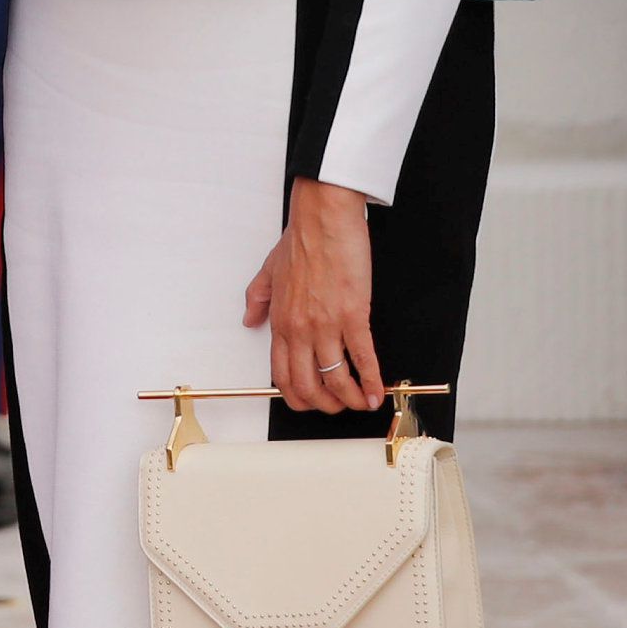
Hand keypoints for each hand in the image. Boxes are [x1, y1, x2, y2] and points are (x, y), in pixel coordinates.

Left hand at [246, 177, 382, 412]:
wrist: (323, 220)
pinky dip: (371, 381)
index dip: (297, 396)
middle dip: (325, 404)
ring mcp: (326, 324)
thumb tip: (249, 319)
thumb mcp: (268, 272)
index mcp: (281, 321)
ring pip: (336, 378)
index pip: (282, 374)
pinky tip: (377, 392)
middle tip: (339, 407)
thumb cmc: (301, 241)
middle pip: (308, 385)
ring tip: (362, 403)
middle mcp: (300, 329)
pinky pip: (362, 358)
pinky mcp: (353, 316)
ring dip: (350, 399)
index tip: (310, 402)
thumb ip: (257, 299)